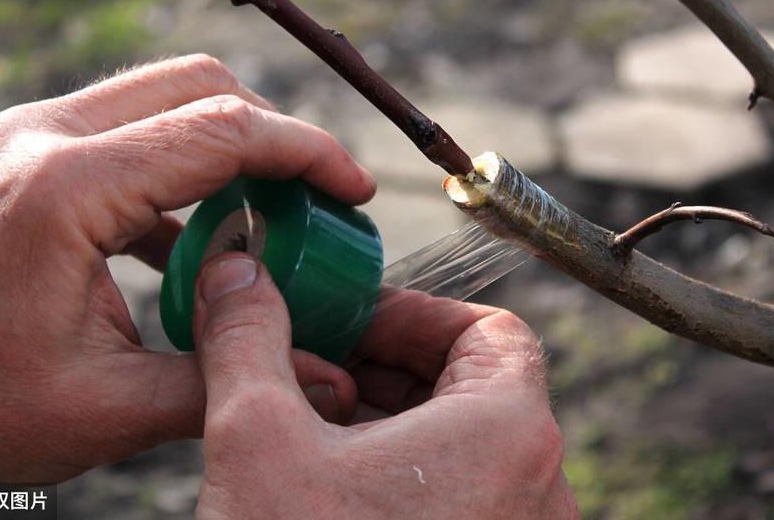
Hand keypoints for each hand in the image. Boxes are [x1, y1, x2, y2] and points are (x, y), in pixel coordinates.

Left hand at [0, 55, 373, 482]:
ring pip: (164, 95)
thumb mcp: (99, 410)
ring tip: (264, 219)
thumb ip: (222, 382)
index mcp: (67, 188)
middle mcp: (45, 135)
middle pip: (200, 85)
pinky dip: (182, 167)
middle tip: (315, 200)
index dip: (309, 154)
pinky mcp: (23, 150)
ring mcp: (28, 134)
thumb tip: (330, 381)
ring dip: (229, 144)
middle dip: (275, 134)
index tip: (356, 192)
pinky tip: (194, 240)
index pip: (225, 131)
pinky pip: (128, 131)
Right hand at [193, 254, 577, 518]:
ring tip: (314, 425)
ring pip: (465, 445)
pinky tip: (332, 487)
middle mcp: (537, 486)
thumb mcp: (259, 442)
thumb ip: (249, 341)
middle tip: (319, 365)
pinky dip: (405, 475)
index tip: (351, 321)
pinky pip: (462, 497)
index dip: (413, 313)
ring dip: (392, 420)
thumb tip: (237, 277)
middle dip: (389, 365)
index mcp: (509, 432)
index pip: (489, 330)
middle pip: (475, 384)